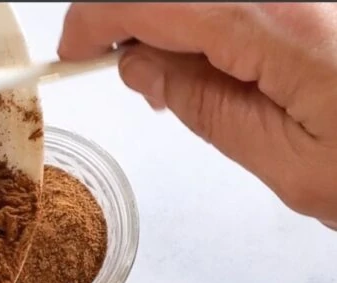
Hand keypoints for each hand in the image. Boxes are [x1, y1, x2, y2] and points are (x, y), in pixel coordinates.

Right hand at [59, 3, 336, 227]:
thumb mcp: (287, 163)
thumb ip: (206, 108)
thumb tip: (140, 68)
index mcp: (282, 24)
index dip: (97, 19)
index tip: (73, 51)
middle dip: (130, 20)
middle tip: (124, 70)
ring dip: (169, 23)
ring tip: (175, 80)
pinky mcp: (313, 1)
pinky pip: (235, 0)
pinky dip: (206, 22)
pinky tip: (218, 60)